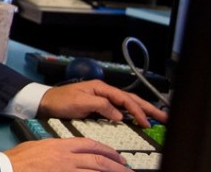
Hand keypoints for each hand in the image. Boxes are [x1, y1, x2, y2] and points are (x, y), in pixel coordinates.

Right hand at [6, 138, 128, 171]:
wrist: (6, 167)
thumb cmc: (18, 159)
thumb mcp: (38, 146)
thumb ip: (55, 149)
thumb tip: (66, 153)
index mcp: (60, 145)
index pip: (90, 144)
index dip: (107, 150)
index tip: (117, 157)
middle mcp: (66, 157)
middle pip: (97, 159)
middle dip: (116, 165)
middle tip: (128, 170)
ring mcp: (66, 170)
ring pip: (95, 171)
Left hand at [38, 80, 167, 126]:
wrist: (45, 102)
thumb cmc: (60, 100)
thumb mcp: (80, 103)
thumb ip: (101, 106)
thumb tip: (119, 115)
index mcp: (101, 88)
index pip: (125, 100)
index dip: (137, 111)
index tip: (146, 122)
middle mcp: (103, 91)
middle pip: (130, 99)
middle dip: (148, 108)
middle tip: (164, 118)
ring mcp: (102, 98)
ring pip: (127, 104)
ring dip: (142, 111)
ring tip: (156, 118)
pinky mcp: (98, 106)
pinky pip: (119, 109)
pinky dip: (130, 114)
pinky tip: (136, 119)